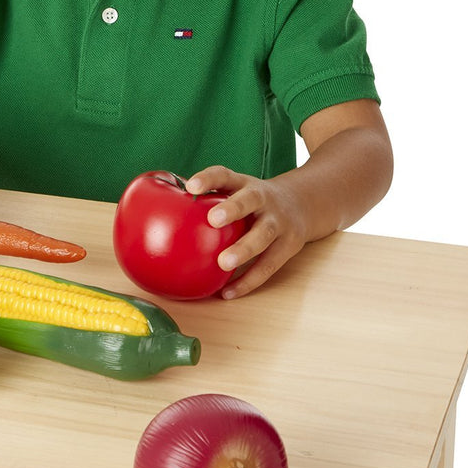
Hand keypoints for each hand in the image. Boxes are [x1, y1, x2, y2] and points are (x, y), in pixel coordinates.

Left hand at [184, 166, 308, 299]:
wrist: (303, 205)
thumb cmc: (254, 201)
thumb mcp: (238, 190)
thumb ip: (209, 199)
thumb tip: (163, 212)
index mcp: (245, 183)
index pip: (225, 175)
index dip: (208, 179)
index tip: (190, 186)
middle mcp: (264, 199)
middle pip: (250, 200)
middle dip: (233, 209)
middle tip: (212, 220)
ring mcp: (279, 221)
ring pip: (264, 234)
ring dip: (244, 248)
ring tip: (223, 263)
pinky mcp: (289, 245)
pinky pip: (269, 265)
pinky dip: (248, 281)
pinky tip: (227, 292)